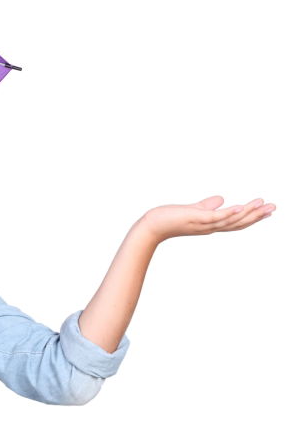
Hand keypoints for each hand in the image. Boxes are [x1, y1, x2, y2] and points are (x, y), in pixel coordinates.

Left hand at [138, 195, 275, 242]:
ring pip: (231, 220)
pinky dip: (229, 213)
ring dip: (248, 212)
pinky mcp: (195, 219)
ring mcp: (204, 224)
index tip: (267, 210)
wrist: (151, 227)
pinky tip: (240, 207)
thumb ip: (207, 205)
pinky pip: (216, 217)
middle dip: (257, 215)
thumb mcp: (193, 210)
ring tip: (263, 204)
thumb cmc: (169, 219)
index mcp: (211, 225)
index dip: (252, 217)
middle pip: (238, 223)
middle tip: (274, 207)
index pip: (236, 222)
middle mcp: (210, 227)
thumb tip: (221, 199)